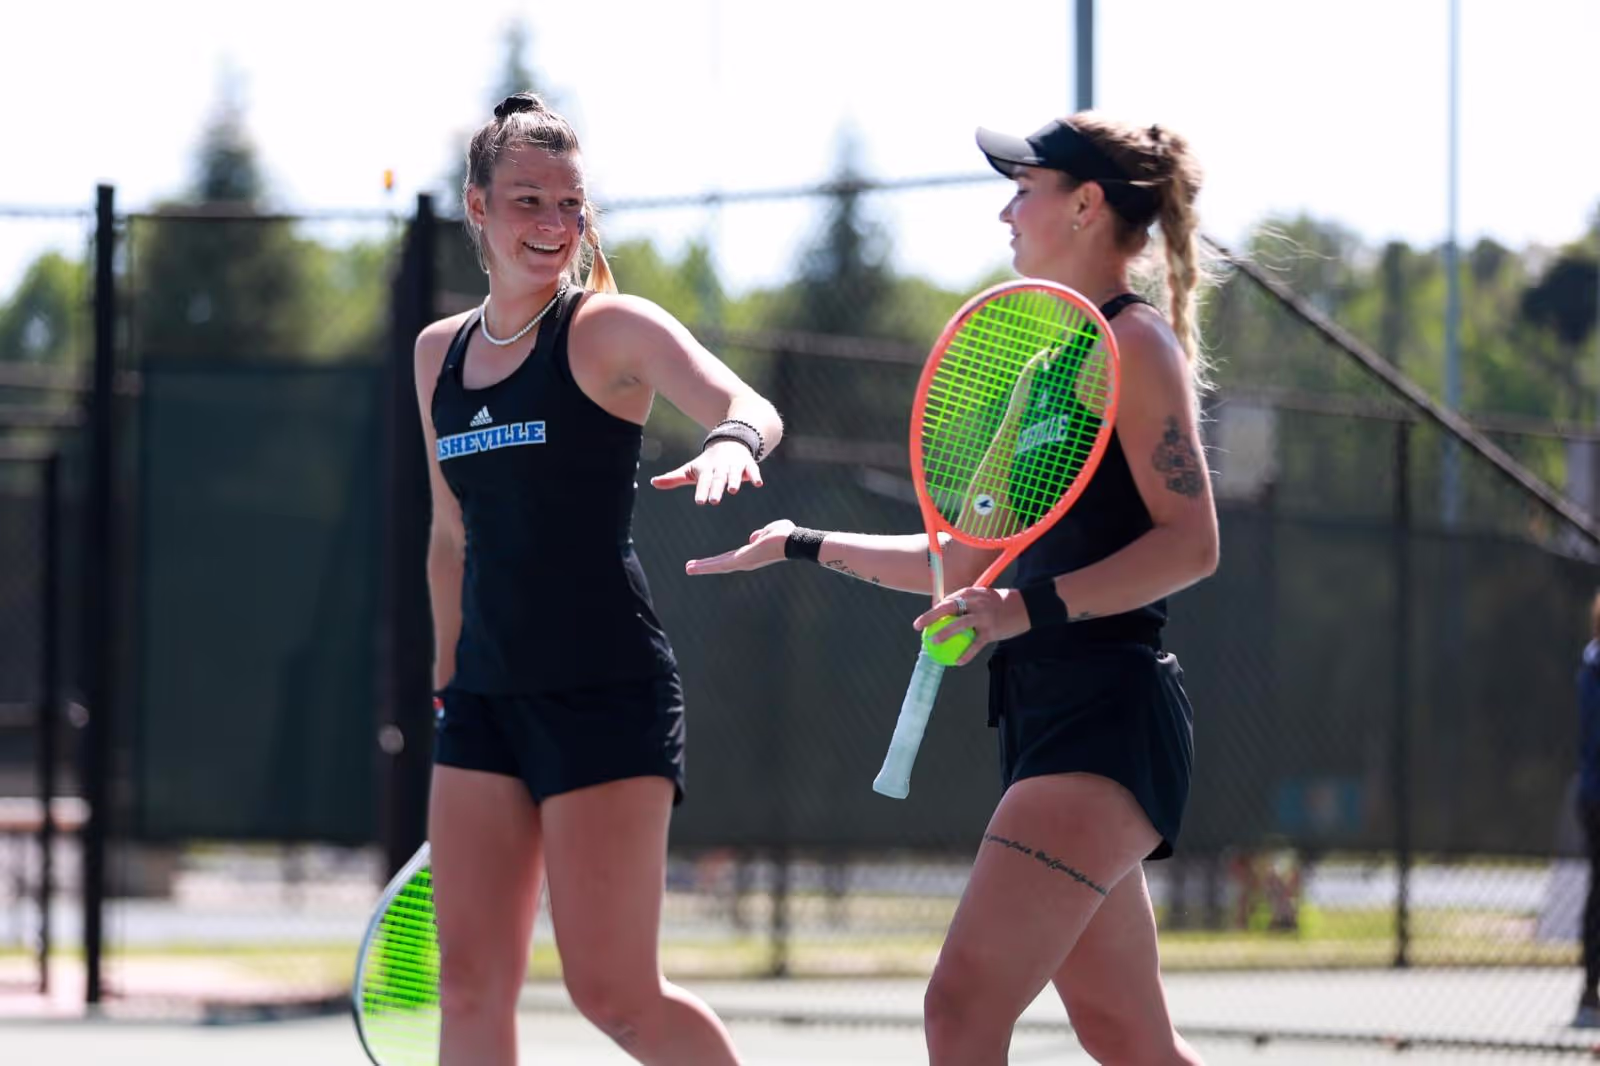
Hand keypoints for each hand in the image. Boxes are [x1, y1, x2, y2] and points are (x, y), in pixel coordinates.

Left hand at [650, 440, 763, 504]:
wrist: (729, 442)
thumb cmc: (707, 463)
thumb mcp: (691, 469)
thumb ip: (674, 478)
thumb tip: (652, 482)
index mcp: (706, 471)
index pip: (703, 483)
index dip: (702, 491)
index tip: (700, 502)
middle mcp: (720, 468)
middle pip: (718, 479)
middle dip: (716, 489)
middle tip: (714, 501)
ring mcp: (734, 466)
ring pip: (734, 474)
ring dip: (734, 481)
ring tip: (733, 490)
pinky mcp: (748, 465)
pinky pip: (753, 470)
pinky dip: (755, 476)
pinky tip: (758, 484)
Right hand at [684, 519, 795, 574]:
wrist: (794, 541)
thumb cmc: (787, 536)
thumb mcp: (770, 532)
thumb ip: (761, 534)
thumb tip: (753, 537)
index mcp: (750, 554)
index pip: (729, 558)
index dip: (716, 560)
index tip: (705, 562)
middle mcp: (745, 561)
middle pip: (721, 564)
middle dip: (705, 566)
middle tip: (690, 568)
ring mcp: (743, 562)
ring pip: (718, 566)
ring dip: (702, 568)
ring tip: (688, 568)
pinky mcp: (742, 560)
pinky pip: (721, 564)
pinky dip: (707, 566)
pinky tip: (696, 567)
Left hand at [912, 586, 1028, 665]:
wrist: (1025, 607)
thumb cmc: (999, 604)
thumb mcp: (982, 597)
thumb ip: (965, 603)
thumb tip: (945, 612)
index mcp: (971, 593)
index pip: (947, 601)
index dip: (933, 611)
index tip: (922, 621)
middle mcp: (976, 602)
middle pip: (948, 608)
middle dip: (930, 617)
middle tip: (918, 626)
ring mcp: (984, 616)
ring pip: (960, 625)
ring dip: (945, 633)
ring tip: (933, 643)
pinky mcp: (992, 630)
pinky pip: (976, 644)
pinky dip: (966, 654)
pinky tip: (958, 662)